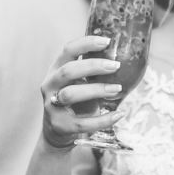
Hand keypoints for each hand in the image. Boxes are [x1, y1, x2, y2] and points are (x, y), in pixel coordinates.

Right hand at [40, 35, 123, 149]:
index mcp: (56, 70)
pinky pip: (82, 123)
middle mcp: (50, 85)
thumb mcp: (78, 83)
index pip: (68, 50)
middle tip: (116, 65)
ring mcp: (52, 106)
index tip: (107, 42)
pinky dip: (103, 120)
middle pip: (68, 71)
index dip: (86, 44)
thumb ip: (92, 72)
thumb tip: (123, 58)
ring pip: (70, 94)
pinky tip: (118, 114)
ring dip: (96, 90)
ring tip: (116, 89)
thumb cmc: (75, 102)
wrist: (57, 132)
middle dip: (93, 66)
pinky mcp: (60, 125)